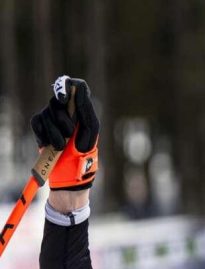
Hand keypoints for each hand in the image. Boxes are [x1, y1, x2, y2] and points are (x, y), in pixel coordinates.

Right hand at [30, 76, 99, 190]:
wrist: (70, 172)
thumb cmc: (84, 151)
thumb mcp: (90, 130)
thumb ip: (85, 109)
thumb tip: (78, 89)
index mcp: (81, 108)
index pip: (76, 86)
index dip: (67, 86)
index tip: (64, 98)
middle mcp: (65, 108)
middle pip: (58, 98)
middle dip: (63, 118)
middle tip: (69, 133)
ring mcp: (50, 116)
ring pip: (48, 113)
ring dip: (56, 132)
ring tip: (63, 145)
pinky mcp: (39, 125)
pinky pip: (39, 123)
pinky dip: (46, 136)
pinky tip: (52, 146)